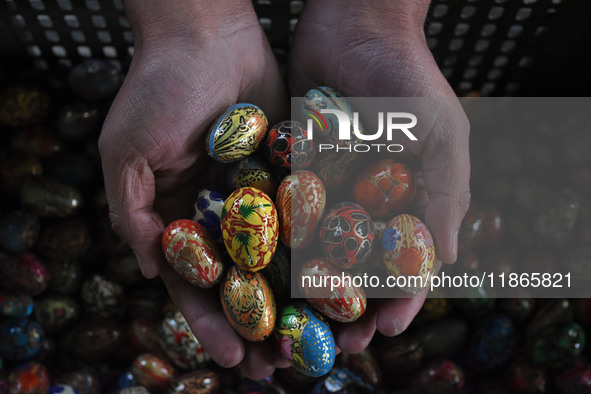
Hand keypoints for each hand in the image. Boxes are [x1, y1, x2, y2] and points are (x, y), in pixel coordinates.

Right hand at [98, 1, 288, 378]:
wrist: (205, 33)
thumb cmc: (157, 88)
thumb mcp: (127, 151)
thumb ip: (133, 211)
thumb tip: (150, 268)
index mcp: (180, 217)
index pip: (195, 284)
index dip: (210, 323)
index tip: (231, 358)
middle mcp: (220, 213)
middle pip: (241, 281)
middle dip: (257, 324)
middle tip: (276, 367)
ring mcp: (258, 195)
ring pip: (278, 257)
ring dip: (292, 299)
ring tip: (313, 338)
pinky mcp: (290, 171)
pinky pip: (306, 215)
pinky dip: (318, 247)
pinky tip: (337, 280)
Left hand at [287, 0, 470, 348]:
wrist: (354, 24)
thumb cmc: (407, 77)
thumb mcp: (441, 134)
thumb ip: (445, 195)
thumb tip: (448, 261)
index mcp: (405, 201)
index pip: (401, 266)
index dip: (393, 302)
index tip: (378, 333)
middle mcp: (364, 201)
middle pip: (353, 268)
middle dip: (342, 307)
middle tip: (328, 342)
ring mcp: (326, 187)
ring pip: (312, 250)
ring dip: (301, 288)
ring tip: (284, 322)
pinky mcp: (291, 169)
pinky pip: (280, 213)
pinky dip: (270, 243)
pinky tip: (255, 273)